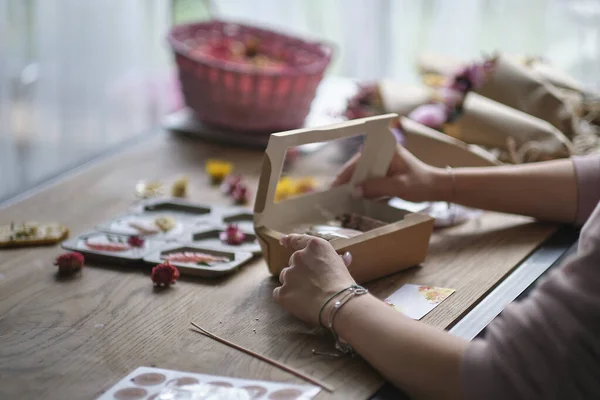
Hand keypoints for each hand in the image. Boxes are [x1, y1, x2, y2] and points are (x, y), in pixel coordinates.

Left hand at [273, 235, 354, 325]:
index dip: (289, 240)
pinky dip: (287, 298)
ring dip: (293, 284)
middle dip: (299, 272)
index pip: (297, 240)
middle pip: (293, 263)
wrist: (338, 304)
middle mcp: (299, 257)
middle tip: (312, 284)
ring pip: (285, 278)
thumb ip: (335, 260)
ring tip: (308, 296)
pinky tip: (299, 303)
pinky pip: (279, 293)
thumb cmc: (344, 286)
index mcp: (314, 247)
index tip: (283, 241)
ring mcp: (289, 274)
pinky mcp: (283, 292)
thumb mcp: (342, 266)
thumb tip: (344, 257)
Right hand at [331, 144, 449, 202]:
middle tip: (334, 195)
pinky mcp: (383, 173)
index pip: (360, 160)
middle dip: (347, 180)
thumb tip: (355, 191)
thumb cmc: (421, 184)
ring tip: (340, 199)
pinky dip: (362, 189)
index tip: (335, 185)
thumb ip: (377, 187)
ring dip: (353, 186)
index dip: (346, 172)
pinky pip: (368, 180)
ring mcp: (382, 163)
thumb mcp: (399, 186)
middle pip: (358, 166)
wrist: (436, 188)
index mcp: (385, 149)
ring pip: (361, 174)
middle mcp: (381, 153)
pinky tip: (354, 199)